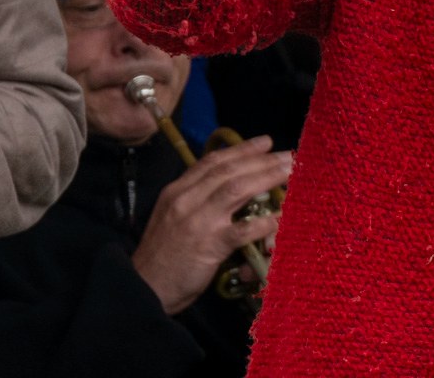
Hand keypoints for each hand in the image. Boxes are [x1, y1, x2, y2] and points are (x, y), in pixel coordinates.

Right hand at [132, 135, 292, 315]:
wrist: (144, 290)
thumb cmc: (161, 257)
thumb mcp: (171, 218)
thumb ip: (195, 201)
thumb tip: (228, 190)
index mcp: (176, 192)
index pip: (212, 161)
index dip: (241, 149)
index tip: (264, 142)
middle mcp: (186, 200)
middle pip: (229, 171)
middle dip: (261, 160)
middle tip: (288, 154)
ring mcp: (198, 221)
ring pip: (237, 190)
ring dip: (267, 177)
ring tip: (290, 171)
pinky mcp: (209, 246)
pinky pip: (242, 229)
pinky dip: (264, 221)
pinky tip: (281, 216)